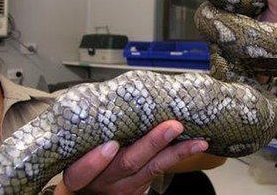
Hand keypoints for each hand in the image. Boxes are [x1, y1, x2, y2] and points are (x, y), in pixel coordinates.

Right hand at [55, 121, 208, 194]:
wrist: (99, 189)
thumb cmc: (89, 157)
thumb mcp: (81, 148)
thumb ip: (93, 130)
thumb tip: (112, 92)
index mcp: (80, 171)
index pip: (80, 173)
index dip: (94, 162)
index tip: (110, 144)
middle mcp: (104, 181)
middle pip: (127, 164)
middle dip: (151, 144)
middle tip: (172, 126)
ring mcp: (125, 186)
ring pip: (152, 168)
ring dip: (176, 152)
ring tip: (196, 140)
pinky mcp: (141, 187)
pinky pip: (161, 169)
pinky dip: (178, 155)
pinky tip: (195, 145)